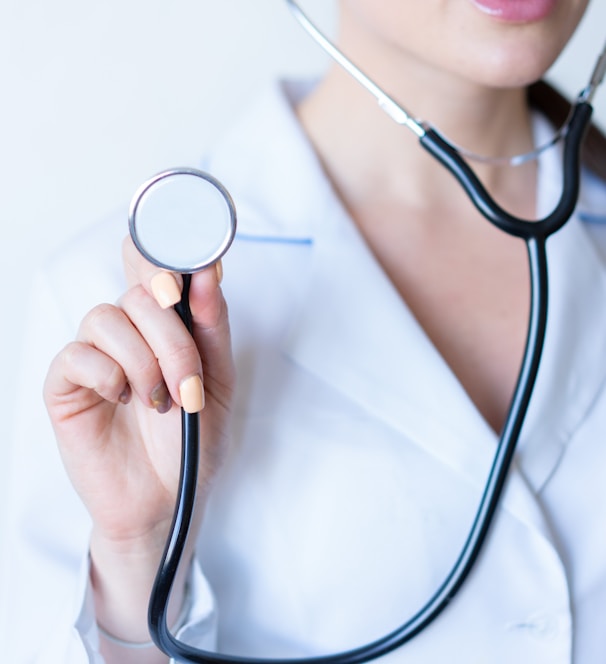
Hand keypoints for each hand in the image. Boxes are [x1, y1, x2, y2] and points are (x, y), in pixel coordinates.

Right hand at [44, 236, 234, 649]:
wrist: (169, 498)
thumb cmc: (193, 439)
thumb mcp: (219, 381)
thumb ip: (212, 326)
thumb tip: (207, 271)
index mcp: (166, 324)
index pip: (154, 266)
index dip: (164, 251)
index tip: (188, 265)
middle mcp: (129, 332)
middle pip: (138, 292)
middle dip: (172, 337)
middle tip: (189, 383)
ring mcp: (96, 355)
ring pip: (106, 317)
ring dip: (143, 361)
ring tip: (160, 402)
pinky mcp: (67, 385)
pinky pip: (77, 355)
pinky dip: (109, 375)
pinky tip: (124, 401)